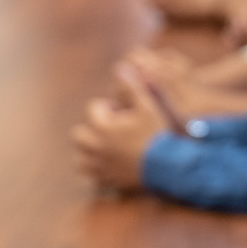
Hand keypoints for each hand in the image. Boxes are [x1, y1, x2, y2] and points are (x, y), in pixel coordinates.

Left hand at [71, 65, 170, 189]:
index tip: (125, 113)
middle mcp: (95, 147)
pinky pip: (91, 175)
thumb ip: (132, 88)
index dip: (109, 108)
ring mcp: (99, 165)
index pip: (93, 108)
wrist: (168, 165)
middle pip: (78, 134)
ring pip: (79, 157)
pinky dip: (96, 170)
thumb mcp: (148, 107)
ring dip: (88, 152)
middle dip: (91, 130)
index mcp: (101, 126)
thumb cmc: (157, 134)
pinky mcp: (107, 180)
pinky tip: (109, 165)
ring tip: (105, 148)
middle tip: (111, 131)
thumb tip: (120, 68)